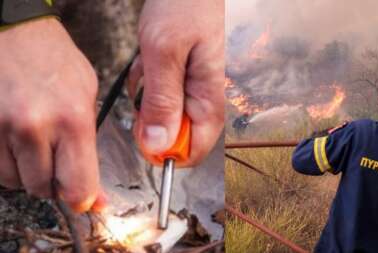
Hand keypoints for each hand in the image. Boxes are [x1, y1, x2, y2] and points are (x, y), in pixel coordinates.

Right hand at [0, 18, 104, 211]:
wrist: (14, 32)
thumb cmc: (55, 61)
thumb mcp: (87, 97)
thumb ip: (91, 147)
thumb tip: (96, 195)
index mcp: (72, 120)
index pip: (77, 186)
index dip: (82, 199)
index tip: (84, 199)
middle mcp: (34, 127)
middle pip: (43, 189)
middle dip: (53, 181)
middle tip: (58, 159)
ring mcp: (1, 128)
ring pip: (16, 181)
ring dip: (28, 171)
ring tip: (36, 141)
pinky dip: (8, 162)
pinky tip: (16, 140)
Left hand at [128, 0, 223, 166]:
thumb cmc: (187, 6)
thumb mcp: (165, 53)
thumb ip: (162, 102)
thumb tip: (158, 146)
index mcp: (209, 101)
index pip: (193, 151)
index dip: (164, 150)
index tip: (143, 129)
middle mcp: (206, 101)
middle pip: (175, 134)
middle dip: (151, 115)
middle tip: (147, 85)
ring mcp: (196, 90)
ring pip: (164, 114)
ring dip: (147, 95)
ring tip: (150, 65)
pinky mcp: (185, 80)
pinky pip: (162, 95)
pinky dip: (149, 81)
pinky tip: (151, 61)